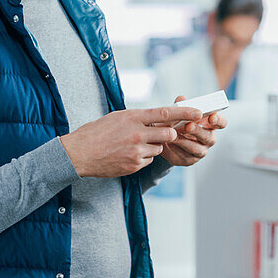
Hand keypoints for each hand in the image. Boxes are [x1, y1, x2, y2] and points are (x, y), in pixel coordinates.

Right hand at [59, 106, 203, 177]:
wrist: (79, 153)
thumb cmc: (96, 132)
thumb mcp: (118, 117)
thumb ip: (139, 117)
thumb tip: (158, 117)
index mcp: (133, 117)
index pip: (165, 113)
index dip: (185, 112)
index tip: (198, 112)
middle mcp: (138, 134)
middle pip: (168, 133)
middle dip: (168, 134)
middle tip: (160, 133)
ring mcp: (137, 151)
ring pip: (158, 148)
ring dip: (153, 146)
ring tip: (133, 144)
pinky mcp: (134, 165)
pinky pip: (148, 160)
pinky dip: (143, 157)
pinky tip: (128, 154)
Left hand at [158, 95, 227, 166]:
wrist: (164, 138)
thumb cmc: (176, 122)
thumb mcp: (178, 112)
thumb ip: (181, 105)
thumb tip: (181, 99)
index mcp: (210, 124)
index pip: (221, 123)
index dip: (218, 121)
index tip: (212, 117)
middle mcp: (208, 139)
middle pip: (208, 137)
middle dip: (198, 131)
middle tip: (188, 125)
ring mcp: (200, 151)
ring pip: (196, 149)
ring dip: (184, 141)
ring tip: (173, 135)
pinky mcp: (189, 160)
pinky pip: (183, 156)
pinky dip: (175, 149)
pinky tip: (167, 143)